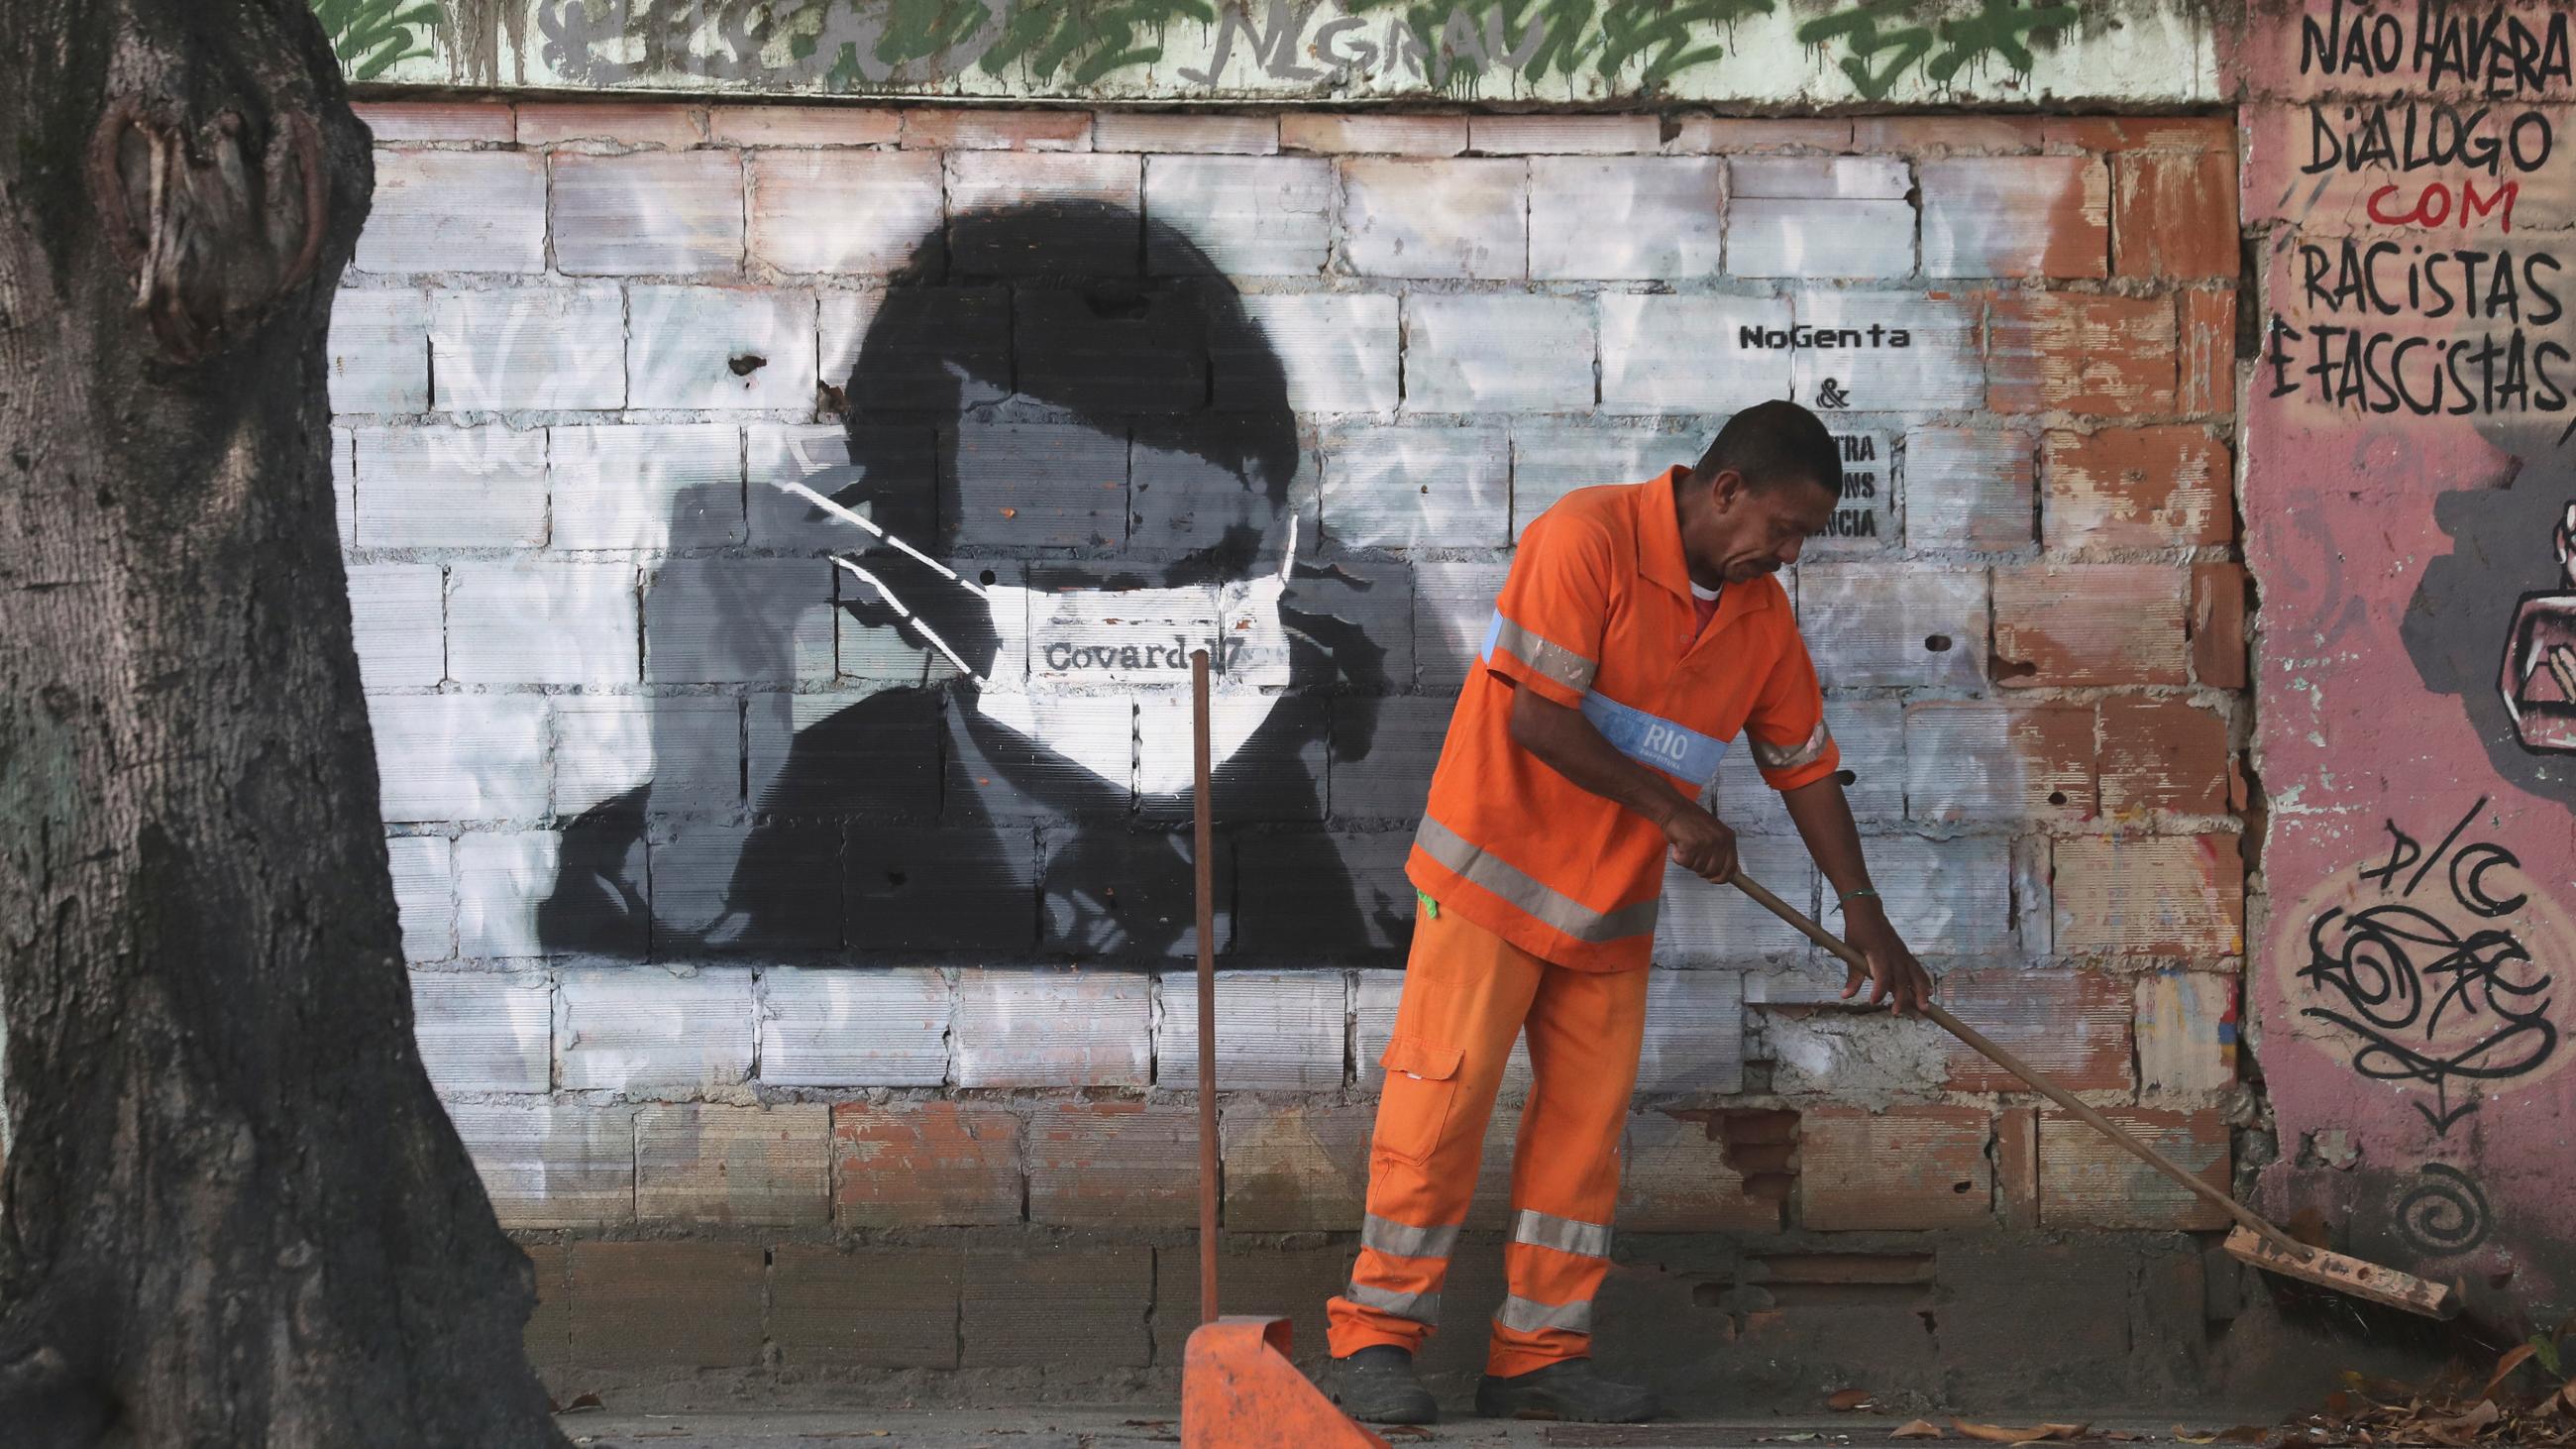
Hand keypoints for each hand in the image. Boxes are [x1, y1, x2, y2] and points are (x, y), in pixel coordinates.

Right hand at [1658, 802, 1738, 883]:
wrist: (1675, 809)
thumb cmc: (1691, 821)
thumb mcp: (1714, 834)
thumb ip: (1721, 851)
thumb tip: (1729, 872)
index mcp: (1728, 838)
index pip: (1731, 867)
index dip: (1722, 877)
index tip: (1714, 879)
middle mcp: (1720, 841)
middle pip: (1713, 871)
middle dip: (1701, 870)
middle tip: (1693, 859)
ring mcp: (1707, 843)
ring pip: (1698, 868)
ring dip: (1689, 861)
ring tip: (1686, 846)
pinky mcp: (1692, 845)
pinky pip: (1685, 863)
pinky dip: (1679, 857)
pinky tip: (1679, 846)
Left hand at [1838, 896, 1932, 1016]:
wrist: (1868, 912)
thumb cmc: (1857, 932)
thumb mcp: (1851, 952)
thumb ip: (1852, 976)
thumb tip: (1845, 996)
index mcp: (1878, 953)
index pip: (1881, 975)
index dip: (1879, 989)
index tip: (1873, 1001)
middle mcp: (1893, 954)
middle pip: (1901, 979)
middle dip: (1901, 997)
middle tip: (1896, 1013)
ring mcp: (1902, 954)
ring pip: (1914, 974)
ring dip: (1920, 992)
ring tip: (1924, 1008)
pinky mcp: (1905, 954)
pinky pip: (1917, 969)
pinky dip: (1924, 981)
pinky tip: (1929, 992)